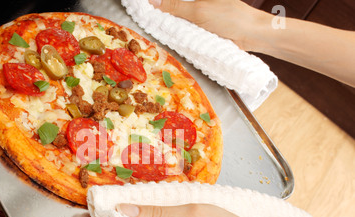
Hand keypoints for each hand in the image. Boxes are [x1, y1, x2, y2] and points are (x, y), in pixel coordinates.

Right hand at [149, 0, 354, 85]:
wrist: (252, 35)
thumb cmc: (230, 18)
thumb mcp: (198, 11)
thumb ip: (174, 7)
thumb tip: (153, 2)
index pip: (172, 0)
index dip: (157, 4)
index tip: (141, 7)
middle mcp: (199, 3)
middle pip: (174, 7)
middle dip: (161, 12)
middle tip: (143, 16)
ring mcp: (201, 16)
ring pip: (179, 19)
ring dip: (169, 24)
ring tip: (154, 26)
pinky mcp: (204, 29)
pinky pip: (187, 30)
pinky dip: (179, 32)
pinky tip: (170, 36)